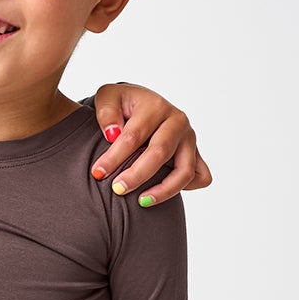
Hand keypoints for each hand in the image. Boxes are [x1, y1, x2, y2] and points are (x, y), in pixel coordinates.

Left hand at [89, 83, 212, 207]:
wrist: (140, 104)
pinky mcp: (195, 153)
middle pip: (160, 153)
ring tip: (142, 202)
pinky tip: (162, 193)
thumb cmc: (122, 104)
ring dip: (163, 190)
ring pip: (185, 170)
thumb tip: (112, 134)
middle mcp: (177, 122)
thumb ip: (107, 112)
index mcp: (156, 106)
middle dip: (137, 175)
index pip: (134, 136)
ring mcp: (189, 139)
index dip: (114, 157)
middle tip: (117, 189)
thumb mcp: (108, 97)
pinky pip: (200, 176)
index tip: (98, 173)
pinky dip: (186, 188)